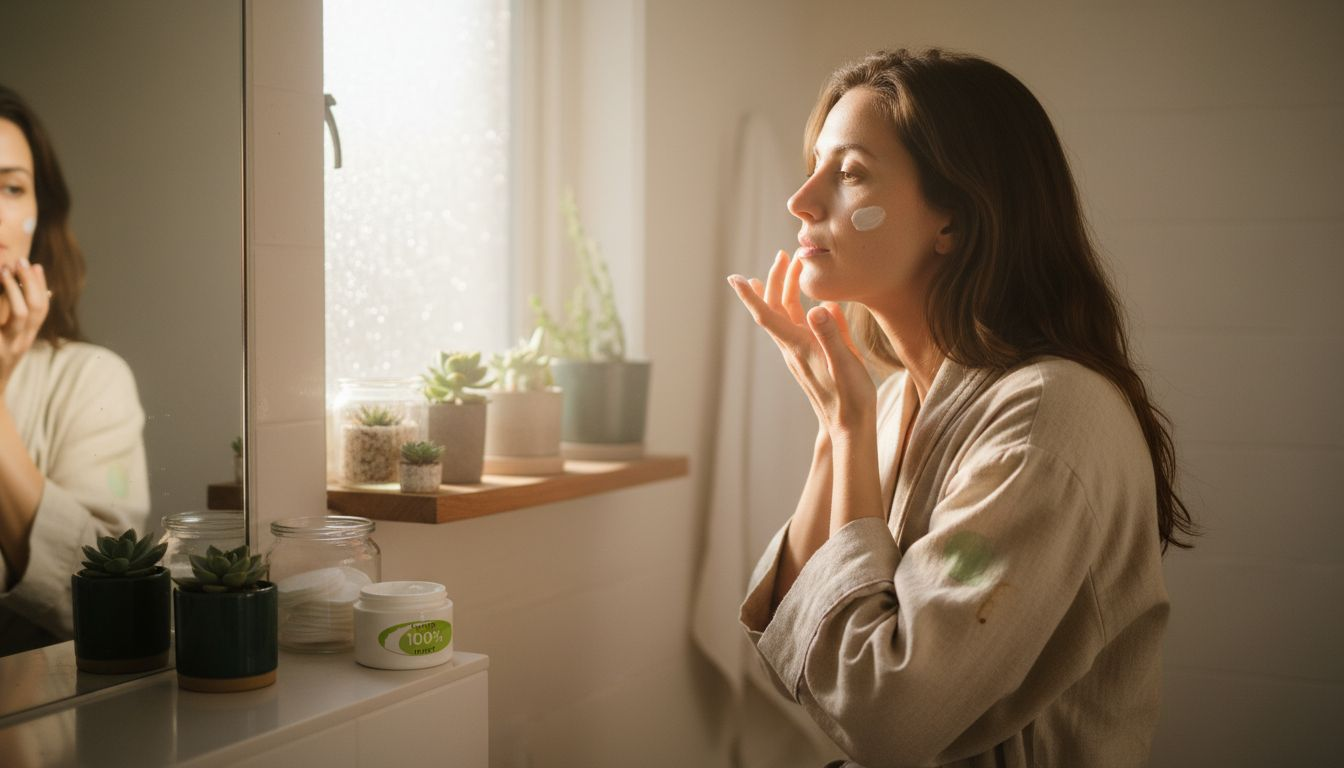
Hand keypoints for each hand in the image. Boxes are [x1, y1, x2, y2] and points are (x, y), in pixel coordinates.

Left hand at [0, 260, 49, 392]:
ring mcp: (8, 348)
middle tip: (20, 261)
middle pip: (35, 310)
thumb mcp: (13, 343)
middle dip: (28, 284)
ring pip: (20, 316)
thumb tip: (45, 294)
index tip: (34, 265)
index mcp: (26, 340)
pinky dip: (0, 305)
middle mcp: (21, 344)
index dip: (40, 286)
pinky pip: (0, 326)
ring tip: (4, 271)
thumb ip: (25, 322)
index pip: (42, 309)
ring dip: (13, 291)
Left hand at [727, 250, 876, 437]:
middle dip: (776, 279)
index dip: (749, 295)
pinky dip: (799, 308)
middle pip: (776, 308)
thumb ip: (833, 335)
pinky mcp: (811, 357)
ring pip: (786, 316)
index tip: (733, 277)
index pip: (767, 314)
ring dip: (786, 290)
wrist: (849, 427)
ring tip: (789, 268)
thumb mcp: (846, 363)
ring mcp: (801, 353)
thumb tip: (819, 307)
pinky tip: (810, 302)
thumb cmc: (850, 398)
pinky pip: (799, 326)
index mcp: (799, 346)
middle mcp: (794, 348)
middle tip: (784, 255)